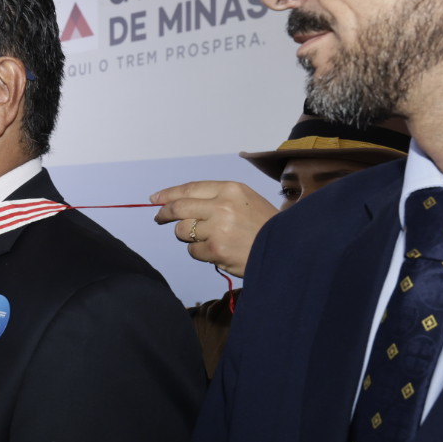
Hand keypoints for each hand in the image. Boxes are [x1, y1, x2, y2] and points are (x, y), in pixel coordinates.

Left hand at [151, 180, 277, 277]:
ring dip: (188, 237)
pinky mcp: (215, 249)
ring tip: (208, 239)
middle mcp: (222, 205)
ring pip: (182, 231)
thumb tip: (180, 204)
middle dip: (164, 213)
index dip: (169, 194)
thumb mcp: (245, 201)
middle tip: (159, 218)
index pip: (190, 189)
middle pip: (178, 208)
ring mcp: (217, 228)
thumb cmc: (264, 226)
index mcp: (230, 189)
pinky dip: (200, 252)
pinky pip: (193, 251)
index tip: (155, 198)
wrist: (287, 249)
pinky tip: (217, 251)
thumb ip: (215, 199)